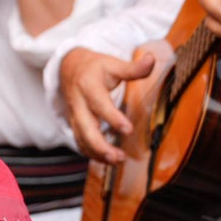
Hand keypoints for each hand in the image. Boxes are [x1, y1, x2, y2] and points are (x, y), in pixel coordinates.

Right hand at [60, 46, 163, 163]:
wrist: (69, 67)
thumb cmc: (95, 67)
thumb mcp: (113, 64)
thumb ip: (133, 67)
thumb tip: (151, 59)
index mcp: (88, 86)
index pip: (99, 104)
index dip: (113, 118)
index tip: (128, 129)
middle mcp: (78, 103)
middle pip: (85, 128)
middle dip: (100, 145)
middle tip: (119, 156)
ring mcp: (74, 115)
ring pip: (81, 138)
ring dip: (97, 153)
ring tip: (117, 161)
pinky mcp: (74, 124)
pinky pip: (79, 142)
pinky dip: (91, 153)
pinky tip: (106, 160)